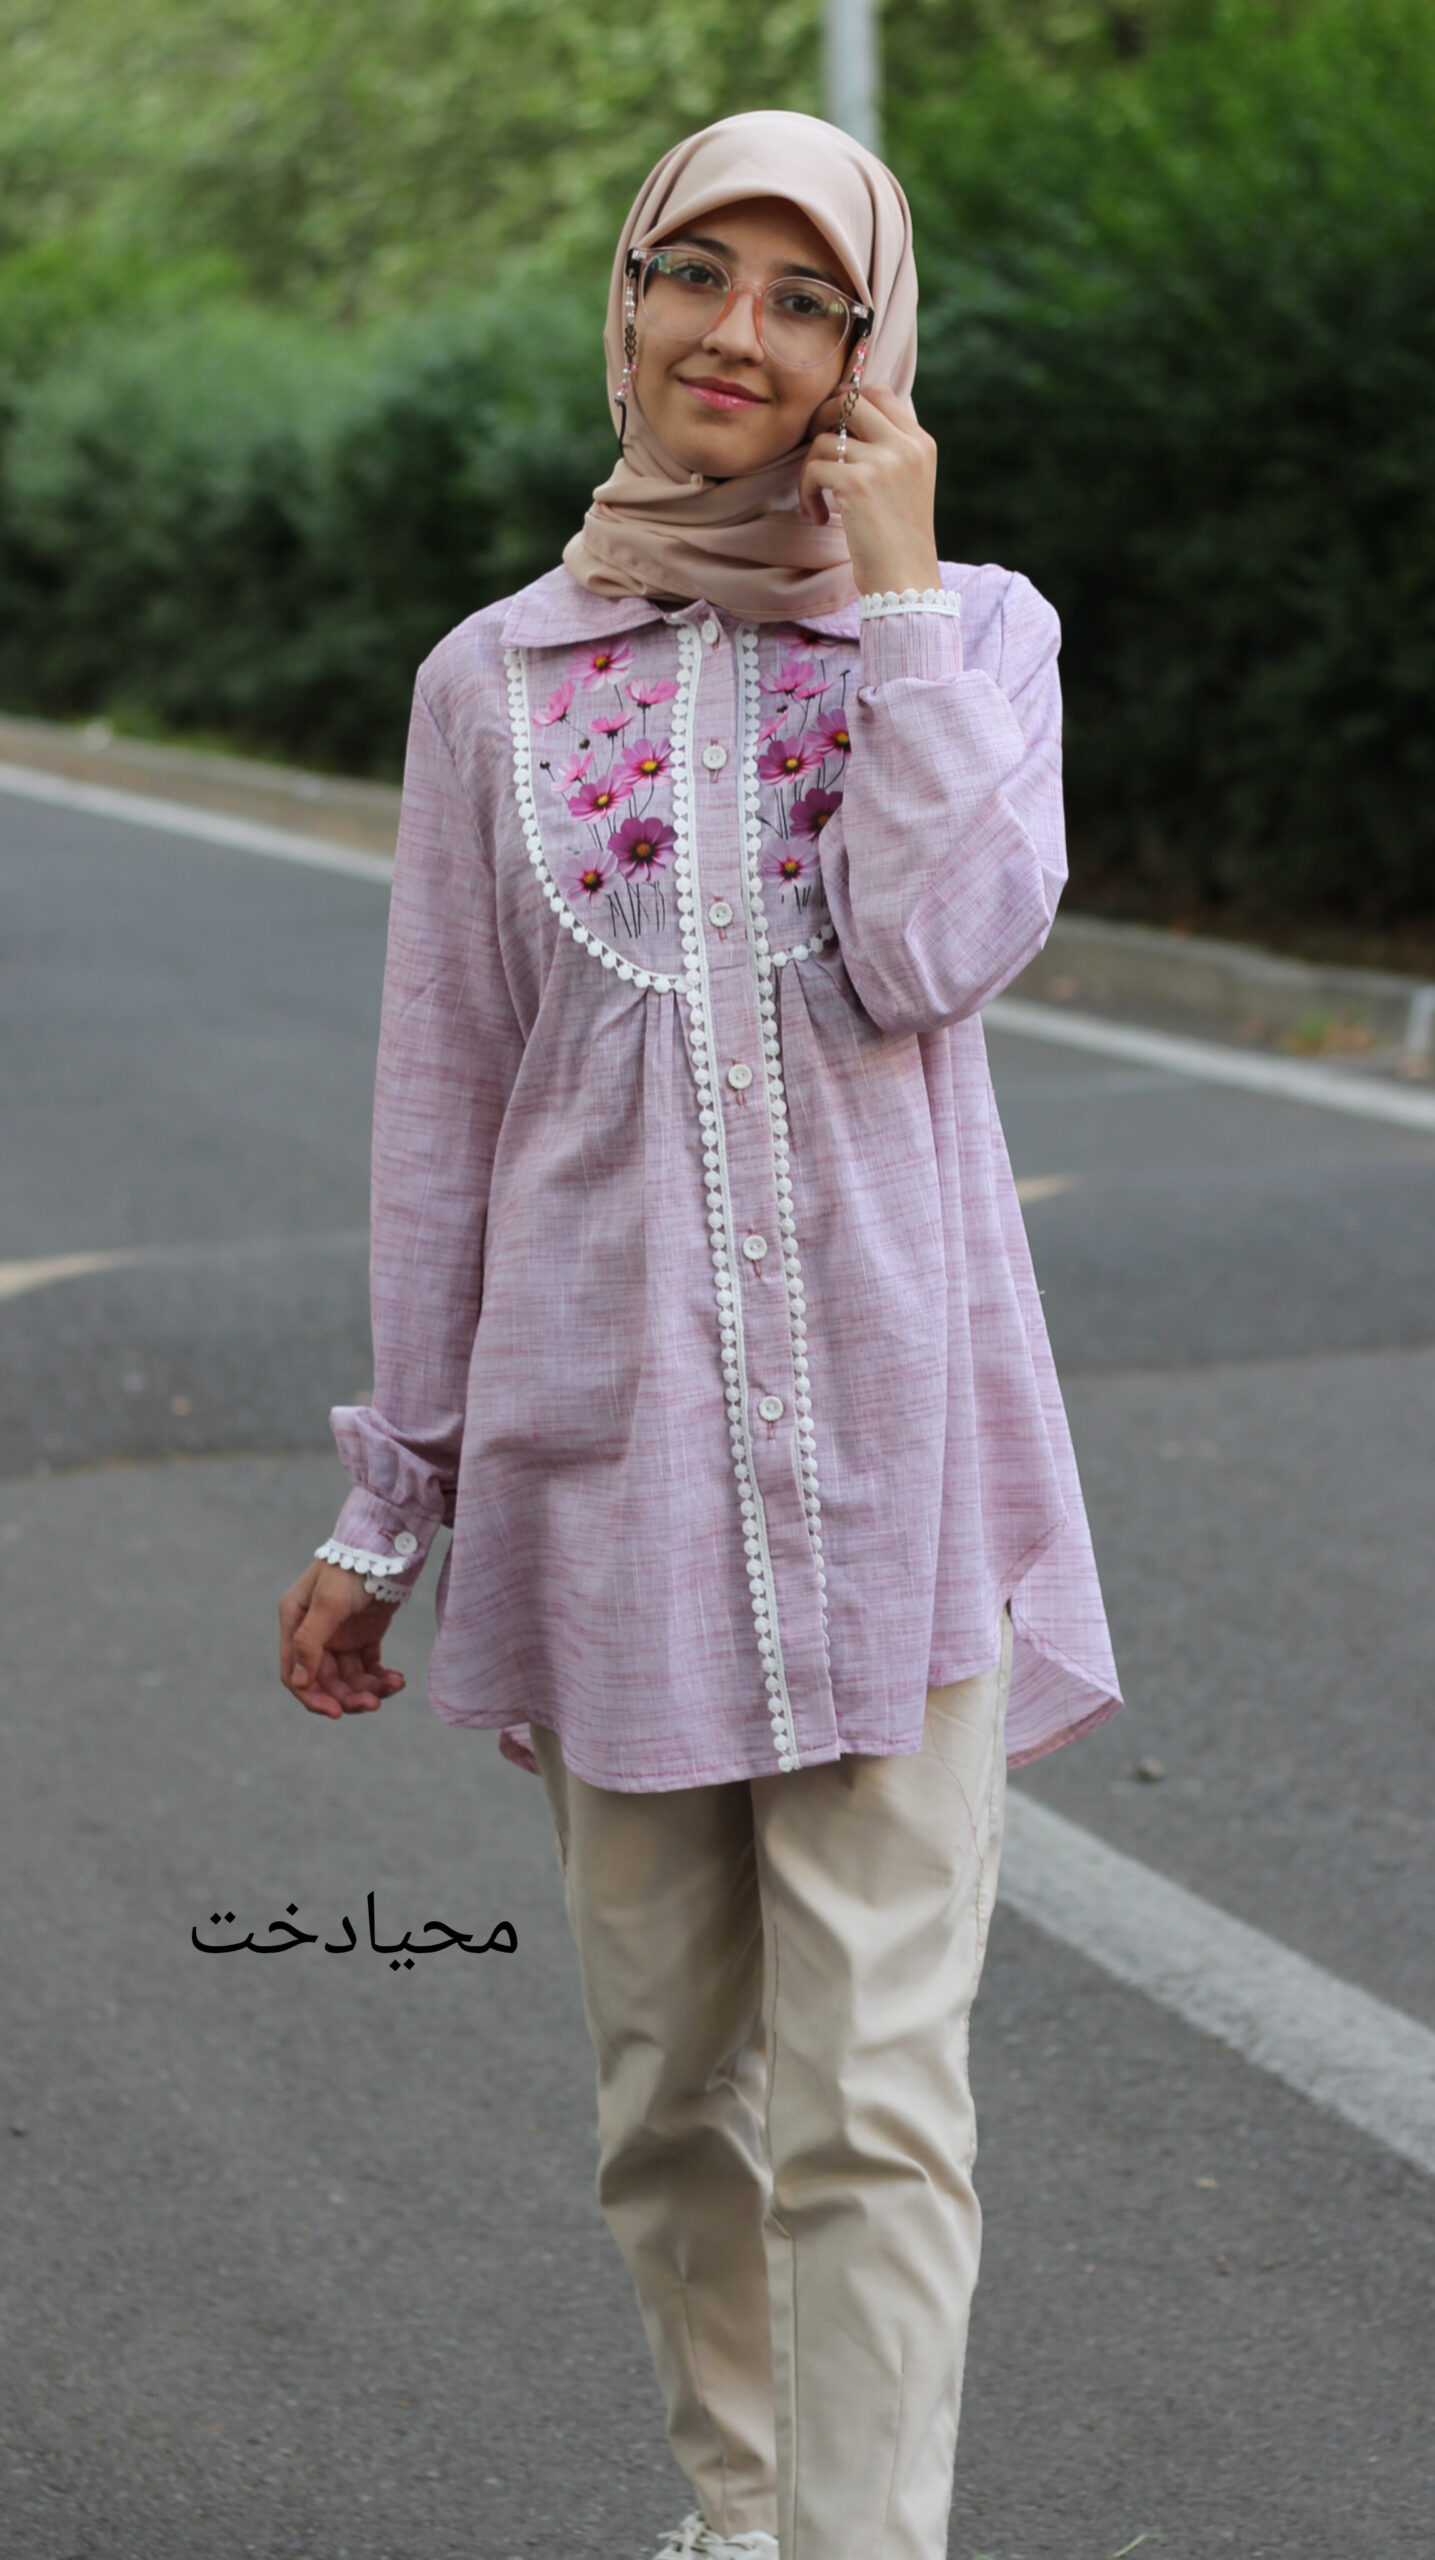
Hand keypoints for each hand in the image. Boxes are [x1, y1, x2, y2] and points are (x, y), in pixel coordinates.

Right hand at [278, 1560, 405, 1719]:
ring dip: (370, 1688)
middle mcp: (314, 1632)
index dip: (313, 1697)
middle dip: (349, 1696)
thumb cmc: (352, 1569)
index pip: (295, 1673)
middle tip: (374, 1704)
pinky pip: (369, 1667)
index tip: (336, 1712)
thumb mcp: (329, 1603)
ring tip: (394, 1685)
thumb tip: (299, 1682)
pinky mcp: (364, 1636)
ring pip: (350, 1678)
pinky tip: (397, 1679)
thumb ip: (311, 1641)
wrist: (387, 1547)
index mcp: (295, 1622)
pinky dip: (381, 1677)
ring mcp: (339, 1636)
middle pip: (325, 1680)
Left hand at [799, 381, 941, 599]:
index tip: (832, 429)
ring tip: (817, 500)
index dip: (848, 401)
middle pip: (850, 400)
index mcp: (920, 443)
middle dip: (822, 417)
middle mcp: (906, 446)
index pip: (880, 393)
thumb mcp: (906, 484)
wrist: (905, 581)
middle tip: (815, 450)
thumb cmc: (898, 540)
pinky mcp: (859, 483)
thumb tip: (840, 419)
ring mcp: (884, 462)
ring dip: (810, 470)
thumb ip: (886, 450)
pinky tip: (818, 515)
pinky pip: (814, 469)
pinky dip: (807, 492)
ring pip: (824, 439)